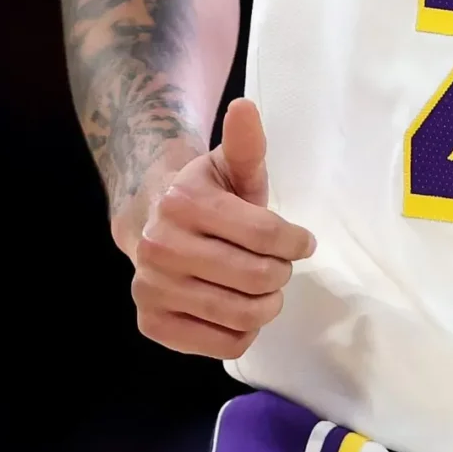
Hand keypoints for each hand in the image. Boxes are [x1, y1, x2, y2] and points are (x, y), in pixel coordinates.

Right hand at [122, 98, 315, 358]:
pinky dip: (242, 333)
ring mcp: (151, 287)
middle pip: (256, 277)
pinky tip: (239, 310)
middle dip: (281, 274)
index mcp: (184, 202)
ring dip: (267, 306)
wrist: (148, 218)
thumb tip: (245, 107)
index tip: (304, 243)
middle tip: (281, 267)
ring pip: (240, 315)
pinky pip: (220, 344)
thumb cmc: (206, 193)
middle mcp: (160, 246)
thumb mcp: (229, 165)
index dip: (295, 242)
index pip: (264, 235)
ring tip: (265, 290)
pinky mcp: (150, 322)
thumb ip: (246, 143)